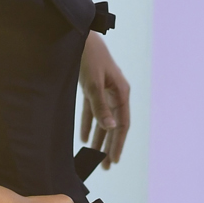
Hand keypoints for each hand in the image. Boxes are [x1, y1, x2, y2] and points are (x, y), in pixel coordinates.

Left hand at [79, 32, 130, 167]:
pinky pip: (93, 110)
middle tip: (106, 166)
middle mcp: (115, 93)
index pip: (122, 124)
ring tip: (94, 156)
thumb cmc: (90, 57)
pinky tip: (84, 138)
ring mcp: (105, 90)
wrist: (81, 35)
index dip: (118, 143)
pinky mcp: (93, 87)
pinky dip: (89, 123)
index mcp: (121, 92)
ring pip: (103, 119)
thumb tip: (110, 127)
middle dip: (109, 145)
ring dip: (99, 138)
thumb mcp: (93, 83)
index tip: (114, 161)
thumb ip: (100, 106)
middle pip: (114, 125)